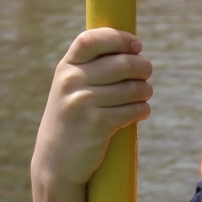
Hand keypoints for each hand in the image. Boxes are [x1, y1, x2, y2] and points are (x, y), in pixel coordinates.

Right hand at [30, 29, 152, 189]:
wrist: (55, 162)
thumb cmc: (73, 119)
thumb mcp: (72, 88)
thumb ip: (93, 67)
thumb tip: (134, 47)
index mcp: (66, 67)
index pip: (92, 39)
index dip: (119, 38)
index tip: (136, 46)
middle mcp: (72, 81)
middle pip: (124, 63)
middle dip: (143, 68)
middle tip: (145, 75)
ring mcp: (83, 102)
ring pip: (134, 88)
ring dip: (145, 92)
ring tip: (143, 97)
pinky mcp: (97, 124)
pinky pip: (134, 110)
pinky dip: (142, 110)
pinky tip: (139, 113)